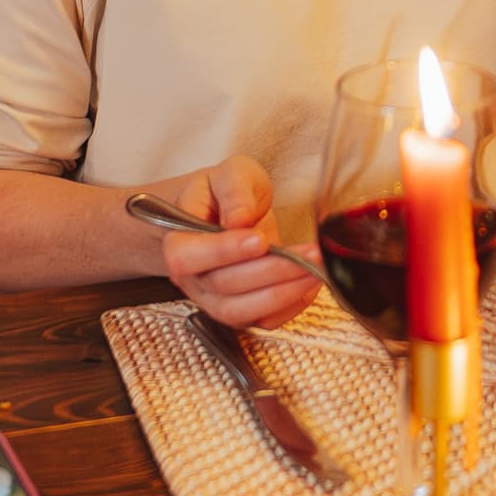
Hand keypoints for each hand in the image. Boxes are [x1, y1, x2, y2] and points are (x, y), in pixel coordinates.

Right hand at [156, 156, 319, 327]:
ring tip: (316, 270)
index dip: (224, 252)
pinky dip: (288, 307)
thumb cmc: (223, 192)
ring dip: (283, 293)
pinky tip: (310, 284)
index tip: (260, 239)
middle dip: (272, 271)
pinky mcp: (238, 310)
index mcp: (179, 241)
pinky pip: (260, 321)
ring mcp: (212, 299)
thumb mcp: (229, 174)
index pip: (188, 257)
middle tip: (309, 254)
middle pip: (224, 286)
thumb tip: (239, 218)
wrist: (223, 210)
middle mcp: (192, 277)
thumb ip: (234, 191)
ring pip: (241, 311)